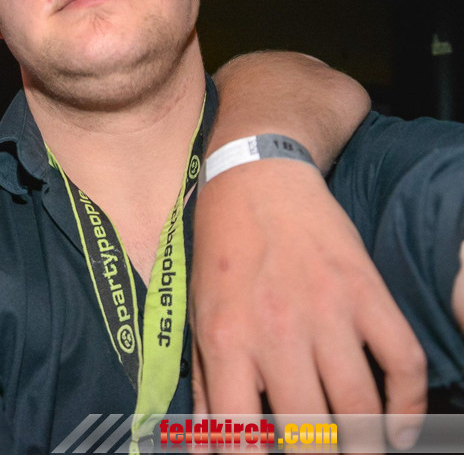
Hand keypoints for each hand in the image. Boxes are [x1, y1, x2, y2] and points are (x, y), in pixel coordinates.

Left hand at [189, 160, 425, 449]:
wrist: (256, 180)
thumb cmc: (219, 253)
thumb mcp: (197, 315)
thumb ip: (205, 383)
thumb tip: (210, 444)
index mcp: (226, 340)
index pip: (241, 434)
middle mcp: (277, 331)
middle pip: (310, 432)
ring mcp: (328, 311)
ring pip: (360, 408)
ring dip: (365, 443)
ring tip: (361, 452)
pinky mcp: (367, 292)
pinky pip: (403, 362)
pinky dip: (409, 404)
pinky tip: (400, 427)